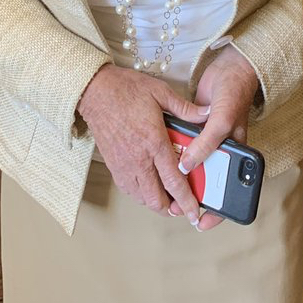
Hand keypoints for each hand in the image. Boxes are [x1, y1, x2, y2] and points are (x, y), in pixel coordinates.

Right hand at [77, 63, 208, 224]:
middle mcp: (139, 160)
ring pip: (142, 199)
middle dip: (173, 209)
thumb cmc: (125, 90)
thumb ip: (185, 108)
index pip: (174, 181)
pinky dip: (141, 194)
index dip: (187, 201)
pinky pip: (129, 190)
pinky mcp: (113, 166)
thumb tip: (207, 113)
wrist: (95, 92)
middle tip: (183, 205)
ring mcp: (124, 165)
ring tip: (168, 195)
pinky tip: (148, 184)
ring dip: (157, 201)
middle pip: (157, 200)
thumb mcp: (161, 93)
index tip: (194, 212)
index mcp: (154, 143)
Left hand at [167, 45, 259, 230]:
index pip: (226, 189)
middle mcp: (219, 151)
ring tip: (162, 182)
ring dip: (178, 170)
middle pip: (204, 180)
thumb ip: (205, 145)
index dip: (215, 209)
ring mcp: (205, 140)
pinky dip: (172, 150)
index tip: (199, 221)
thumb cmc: (234, 93)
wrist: (229, 66)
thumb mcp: (222, 121)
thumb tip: (185, 167)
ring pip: (190, 163)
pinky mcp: (192, 128)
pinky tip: (159, 155)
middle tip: (173, 203)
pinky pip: (182, 144)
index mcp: (233, 155)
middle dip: (189, 192)